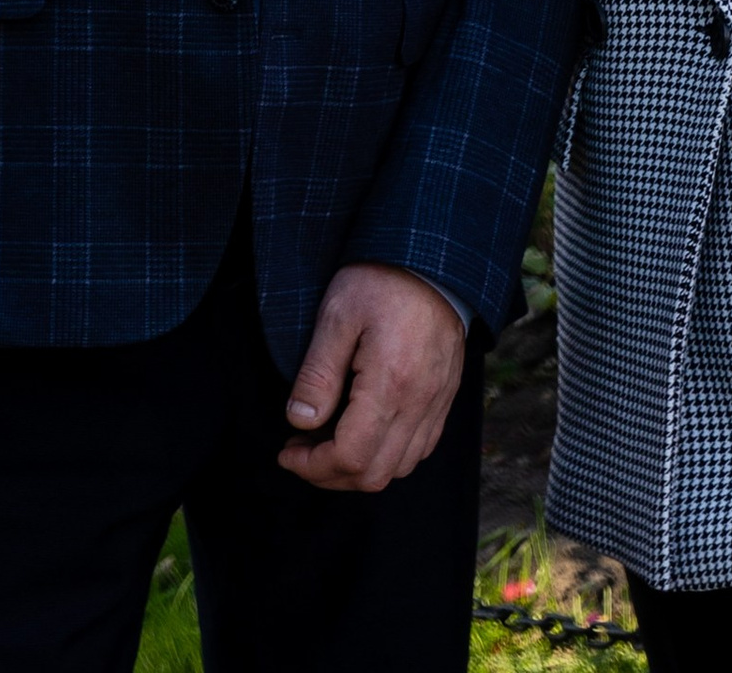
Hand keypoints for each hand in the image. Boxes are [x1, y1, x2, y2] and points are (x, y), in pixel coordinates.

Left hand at [280, 264, 465, 489]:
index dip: (312, 466)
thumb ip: (317, 373)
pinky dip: (389, 456)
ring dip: (359, 470)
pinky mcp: (445, 396)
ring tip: (329, 443)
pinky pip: (420, 448)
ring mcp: (437, 402)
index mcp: (391, 383)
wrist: (433, 256)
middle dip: (329, 475)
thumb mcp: (337, 314)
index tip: (287, 451)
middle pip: (374, 475)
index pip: (350, 457)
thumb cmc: (381, 278)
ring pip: (400, 468)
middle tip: (301, 451)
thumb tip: (299, 422)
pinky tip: (365, 433)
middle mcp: (420, 402)